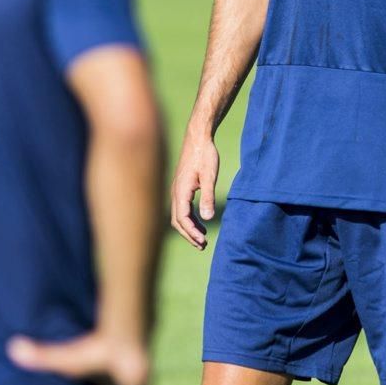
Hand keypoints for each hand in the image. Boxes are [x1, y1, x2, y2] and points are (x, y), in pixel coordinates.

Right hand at [170, 130, 219, 247]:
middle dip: (189, 235)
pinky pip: (182, 208)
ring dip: (189, 229)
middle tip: (203, 246)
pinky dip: (190, 219)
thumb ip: (208, 197)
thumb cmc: (205, 155)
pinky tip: (201, 224)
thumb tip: (208, 219)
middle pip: (178, 221)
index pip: (182, 218)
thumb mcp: (210, 176)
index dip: (191, 233)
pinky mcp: (181, 187)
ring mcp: (177, 190)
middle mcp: (175, 192)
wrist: (198, 138)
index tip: (203, 242)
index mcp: (181, 191)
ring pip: (179, 216)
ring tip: (203, 240)